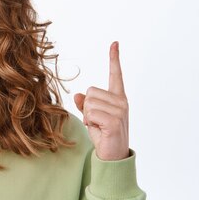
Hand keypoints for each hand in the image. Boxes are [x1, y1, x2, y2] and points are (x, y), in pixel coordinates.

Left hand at [73, 41, 129, 160]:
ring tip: (99, 126)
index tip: (114, 43)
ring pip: (88, 103)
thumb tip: (77, 94)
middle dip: (87, 107)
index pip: (116, 75)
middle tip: (96, 121)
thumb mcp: (92, 117)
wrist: (113, 156)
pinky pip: (90, 113)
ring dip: (88, 116)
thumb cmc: (103, 135)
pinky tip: (99, 130)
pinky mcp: (114, 121)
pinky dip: (89, 122)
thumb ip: (85, 104)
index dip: (114, 59)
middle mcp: (122, 101)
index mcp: (118, 98)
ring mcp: (120, 110)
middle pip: (90, 91)